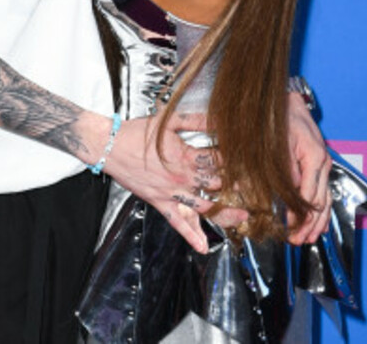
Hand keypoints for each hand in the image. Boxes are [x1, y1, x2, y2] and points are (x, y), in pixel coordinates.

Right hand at [104, 112, 247, 252]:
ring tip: (242, 217)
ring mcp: (171, 193)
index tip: (252, 165)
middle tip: (257, 194)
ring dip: (224, 213)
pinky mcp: (159, 203)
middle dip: (237, 189)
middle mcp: (181, 177)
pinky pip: (177, 223)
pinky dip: (190, 236)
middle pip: (216, 186)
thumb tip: (218, 120)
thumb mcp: (168, 121)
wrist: (109, 146)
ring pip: (203, 208)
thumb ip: (195, 121)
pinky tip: (203, 246)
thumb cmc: (136, 132)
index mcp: (185, 155)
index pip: (219, 161)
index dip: (237, 164)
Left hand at [286, 92, 331, 243]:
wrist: (288, 101)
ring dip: (316, 222)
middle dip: (308, 224)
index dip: (298, 216)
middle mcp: (323, 162)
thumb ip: (282, 169)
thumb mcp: (277, 142)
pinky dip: (321, 210)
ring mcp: (324, 164)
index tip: (288, 229)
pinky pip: (324, 191)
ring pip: (325, 200)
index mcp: (313, 156)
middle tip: (296, 240)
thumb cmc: (279, 118)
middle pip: (320, 202)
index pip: (308, 196)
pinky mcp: (320, 164)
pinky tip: (317, 224)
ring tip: (306, 238)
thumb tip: (283, 195)